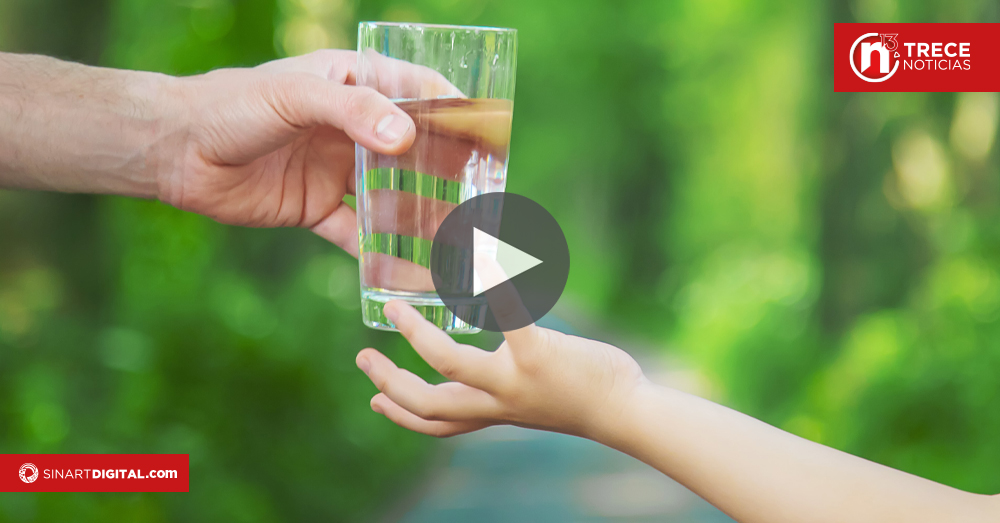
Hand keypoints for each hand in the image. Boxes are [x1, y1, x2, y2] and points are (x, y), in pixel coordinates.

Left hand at [152, 50, 456, 254]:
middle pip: (413, 150)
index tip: (489, 136)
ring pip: (393, 196)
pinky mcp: (318, 209)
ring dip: (422, 218)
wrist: (176, 151)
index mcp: (352, 84)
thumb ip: (351, 112)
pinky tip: (406, 274)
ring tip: (456, 241)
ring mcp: (338, 170)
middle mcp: (353, 127)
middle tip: (484, 198)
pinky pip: (358, 234)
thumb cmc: (232, 106)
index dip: (455, 111)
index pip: (418, 91)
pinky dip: (380, 255)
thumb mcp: (293, 96)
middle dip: (448, 172)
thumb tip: (407, 138)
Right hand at [355, 300, 645, 438]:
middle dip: (389, 383)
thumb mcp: (530, 394)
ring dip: (415, 336)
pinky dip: (490, 287)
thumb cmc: (582, 395)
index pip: (435, 422)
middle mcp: (496, 402)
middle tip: (362, 356)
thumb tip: (492, 348)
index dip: (399, 414)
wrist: (626, 410)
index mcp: (492, 410)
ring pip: (448, 366)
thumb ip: (503, 380)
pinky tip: (478, 258)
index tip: (373, 399)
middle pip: (427, 404)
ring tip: (396, 307)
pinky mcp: (538, 354)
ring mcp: (514, 381)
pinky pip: (505, 319)